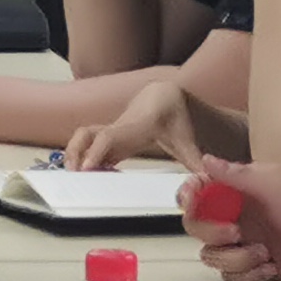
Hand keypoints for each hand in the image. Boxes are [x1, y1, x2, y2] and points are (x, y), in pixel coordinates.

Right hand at [67, 81, 200, 171]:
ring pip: (83, 137)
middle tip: (74, 176)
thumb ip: (196, 163)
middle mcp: (119, 126)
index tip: (87, 169)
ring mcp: (112, 131)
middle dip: (75, 154)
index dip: (95, 152)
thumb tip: (206, 183)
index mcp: (136, 126)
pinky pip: (90, 145)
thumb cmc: (176, 116)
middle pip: (86, 135)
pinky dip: (84, 158)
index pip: (109, 137)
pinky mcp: (111, 137)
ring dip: (74, 154)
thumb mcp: (188, 141)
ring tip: (75, 176)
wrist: (166, 97)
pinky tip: (88, 175)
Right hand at [183, 150, 280, 280]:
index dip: (188, 198)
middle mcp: (236, 217)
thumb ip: (236, 175)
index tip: (193, 202)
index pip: (198, 194)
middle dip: (211, 233)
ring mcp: (245, 243)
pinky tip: (272, 267)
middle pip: (197, 228)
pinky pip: (233, 277)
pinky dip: (248, 275)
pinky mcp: (257, 266)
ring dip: (234, 259)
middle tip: (236, 233)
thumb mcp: (273, 183)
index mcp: (237, 194)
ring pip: (213, 257)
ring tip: (264, 254)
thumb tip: (205, 159)